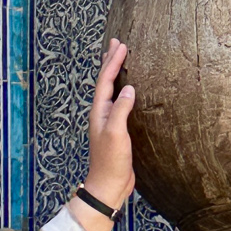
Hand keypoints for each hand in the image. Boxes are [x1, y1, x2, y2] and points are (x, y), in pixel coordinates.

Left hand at [71, 39, 135, 230]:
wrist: (109, 186)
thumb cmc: (111, 162)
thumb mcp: (116, 133)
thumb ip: (121, 109)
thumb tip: (129, 88)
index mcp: (100, 112)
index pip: (106, 81)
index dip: (113, 62)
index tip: (121, 45)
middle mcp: (103, 114)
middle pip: (106, 82)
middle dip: (111, 62)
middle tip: (117, 43)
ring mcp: (110, 122)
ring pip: (113, 91)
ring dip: (116, 74)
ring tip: (120, 60)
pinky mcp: (119, 131)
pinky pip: (121, 104)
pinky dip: (125, 91)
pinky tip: (131, 91)